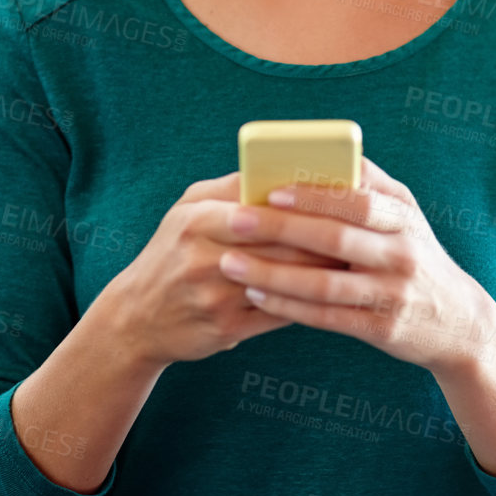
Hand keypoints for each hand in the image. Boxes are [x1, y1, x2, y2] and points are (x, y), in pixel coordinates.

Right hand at [107, 172, 351, 370]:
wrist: (135, 318)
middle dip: (322, 240)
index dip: (303, 207)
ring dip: (322, 272)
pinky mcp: (226, 328)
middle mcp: (203, 259)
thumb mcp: (185, 211)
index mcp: (195, 221)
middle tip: (360, 233)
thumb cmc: (170, 253)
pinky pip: (278, 313)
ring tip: (353, 261)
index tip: (339, 201)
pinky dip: (307, 302)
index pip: (262, 209)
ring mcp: (214, 297)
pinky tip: (329, 293)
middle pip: (280, 246)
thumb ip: (229, 188)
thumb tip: (281, 167)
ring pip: (284, 281)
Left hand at [214, 154, 493, 373]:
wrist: (460, 322)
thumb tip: (318, 155)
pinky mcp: (382, 329)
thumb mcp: (406, 217)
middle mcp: (402, 253)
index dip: (314, 195)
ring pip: (325, 283)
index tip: (271, 190)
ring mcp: (393, 293)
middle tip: (236, 220)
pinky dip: (289, 307)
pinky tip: (257, 296)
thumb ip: (368, 186)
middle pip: (335, 238)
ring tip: (232, 264)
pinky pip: (327, 317)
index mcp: (404, 217)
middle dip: (281, 228)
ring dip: (274, 273)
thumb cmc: (417, 257)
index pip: (357, 199)